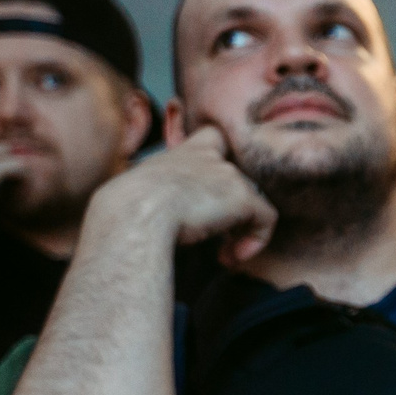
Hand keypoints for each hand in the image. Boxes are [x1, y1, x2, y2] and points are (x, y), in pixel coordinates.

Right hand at [96, 127, 274, 265]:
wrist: (135, 212)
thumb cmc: (129, 210)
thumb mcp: (144, 193)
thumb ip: (164, 195)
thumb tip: (164, 216)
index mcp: (183, 153)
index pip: (214, 138)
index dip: (224, 160)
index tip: (212, 196)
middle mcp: (210, 157)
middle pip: (238, 180)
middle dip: (232, 211)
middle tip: (217, 236)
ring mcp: (229, 174)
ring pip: (252, 203)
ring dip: (241, 232)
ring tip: (223, 254)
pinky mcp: (243, 196)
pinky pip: (266, 219)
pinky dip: (256, 241)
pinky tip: (232, 257)